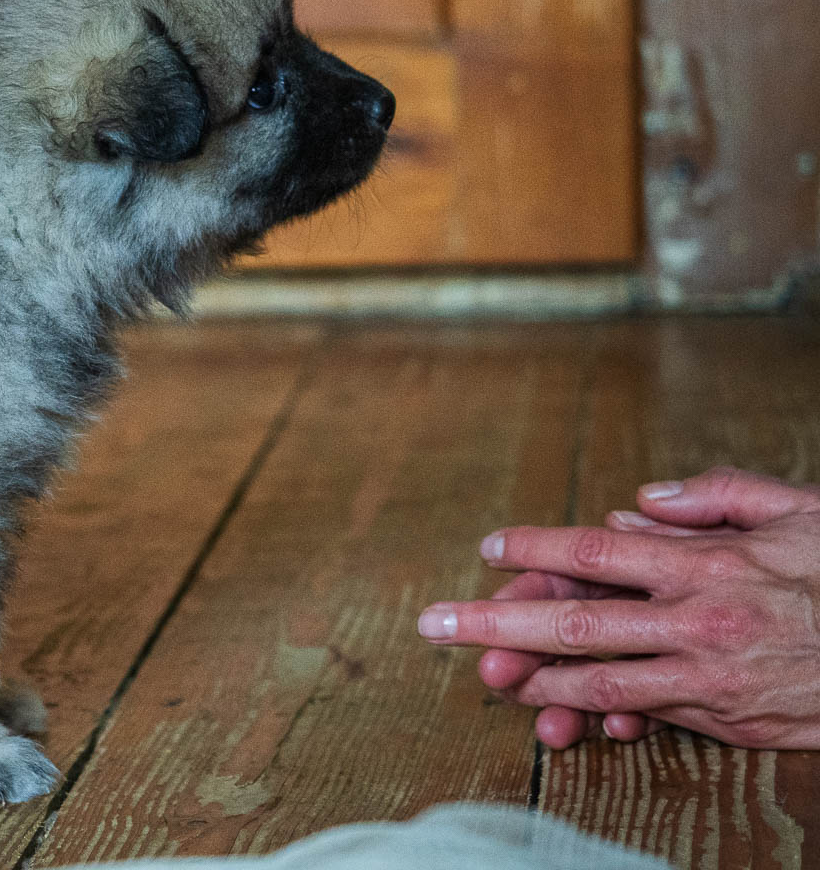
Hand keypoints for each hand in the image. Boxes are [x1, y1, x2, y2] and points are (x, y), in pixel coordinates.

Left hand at [417, 467, 819, 748]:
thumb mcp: (797, 508)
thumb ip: (715, 497)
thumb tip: (638, 500)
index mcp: (706, 563)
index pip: (596, 549)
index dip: (534, 548)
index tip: (487, 548)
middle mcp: (698, 621)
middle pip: (574, 621)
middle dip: (494, 623)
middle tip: (434, 624)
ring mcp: (710, 678)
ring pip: (600, 680)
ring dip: (533, 678)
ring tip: (481, 674)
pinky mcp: (728, 719)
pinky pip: (649, 716)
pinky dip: (599, 712)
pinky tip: (558, 710)